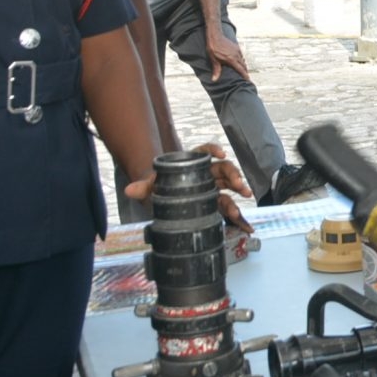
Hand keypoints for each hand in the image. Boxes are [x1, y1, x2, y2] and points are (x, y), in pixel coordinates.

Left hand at [124, 143, 253, 233]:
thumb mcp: (151, 185)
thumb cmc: (160, 186)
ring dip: (239, 191)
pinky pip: (229, 207)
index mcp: (193, 164)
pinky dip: (239, 217)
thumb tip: (130, 190)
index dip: (213, 150)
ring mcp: (214, 188)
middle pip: (224, 169)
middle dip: (233, 175)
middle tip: (240, 185)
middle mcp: (207, 174)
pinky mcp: (215, 204)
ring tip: (244, 200)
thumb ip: (143, 187)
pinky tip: (246, 226)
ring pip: (230, 187)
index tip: (221, 154)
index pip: (205, 151)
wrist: (162, 196)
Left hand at [204, 26, 250, 83]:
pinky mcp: (237, 47)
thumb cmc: (214, 48)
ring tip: (244, 70)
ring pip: (243, 60)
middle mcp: (236, 56)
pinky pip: (241, 55)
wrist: (215, 36)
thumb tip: (214, 80)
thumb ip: (216, 70)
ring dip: (244, 66)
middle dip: (245, 71)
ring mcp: (237, 51)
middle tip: (246, 77)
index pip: (240, 70)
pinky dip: (241, 60)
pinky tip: (239, 61)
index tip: (248, 80)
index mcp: (231, 60)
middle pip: (243, 66)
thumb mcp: (214, 60)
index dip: (245, 75)